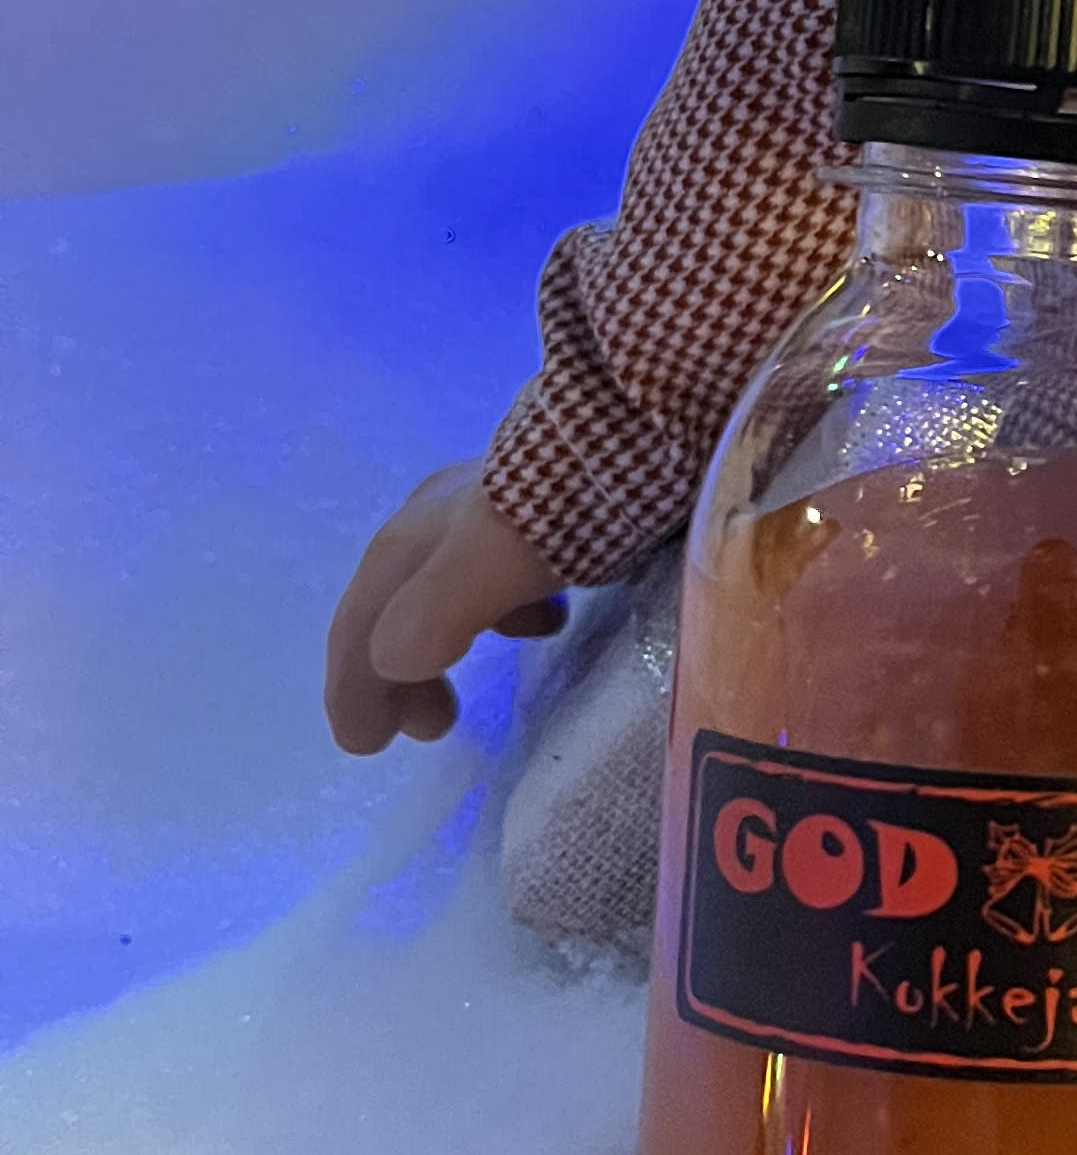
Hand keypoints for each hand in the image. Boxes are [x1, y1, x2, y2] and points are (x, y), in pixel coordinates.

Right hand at [324, 464, 570, 754]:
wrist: (644, 408)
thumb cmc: (566, 494)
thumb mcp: (495, 554)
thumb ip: (441, 612)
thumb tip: (393, 663)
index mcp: (412, 541)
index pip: (361, 629)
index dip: (354, 690)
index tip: (366, 746)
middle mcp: (435, 518)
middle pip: (393, 609)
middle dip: (395, 674)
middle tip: (430, 729)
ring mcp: (490, 505)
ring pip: (444, 588)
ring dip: (444, 644)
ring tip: (473, 686)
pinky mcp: (544, 500)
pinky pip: (501, 568)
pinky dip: (503, 609)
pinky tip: (545, 617)